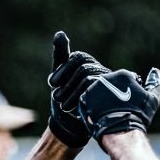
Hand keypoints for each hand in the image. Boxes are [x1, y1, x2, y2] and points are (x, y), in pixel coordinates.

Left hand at [47, 31, 109, 147]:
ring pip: (88, 80)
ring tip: (62, 105)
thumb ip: (60, 58)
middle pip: (84, 68)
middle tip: (55, 96)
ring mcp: (106, 86)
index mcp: (90, 66)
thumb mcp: (58, 79)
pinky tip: (72, 109)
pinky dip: (78, 100)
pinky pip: (94, 92)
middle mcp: (102, 73)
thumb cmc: (63, 100)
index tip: (52, 83)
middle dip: (66, 83)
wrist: (70, 126)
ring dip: (70, 93)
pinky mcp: (108, 100)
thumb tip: (60, 33)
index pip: (79, 58)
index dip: (63, 69)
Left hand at [78, 67, 159, 141]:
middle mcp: (106, 77)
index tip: (131, 103)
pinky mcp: (85, 99)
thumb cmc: (139, 115)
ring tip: (110, 112)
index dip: (130, 92)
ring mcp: (94, 88)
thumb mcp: (152, 98)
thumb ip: (154, 83)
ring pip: (101, 92)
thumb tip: (155, 71)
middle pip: (112, 84)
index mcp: (122, 74)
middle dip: (116, 94)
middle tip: (120, 109)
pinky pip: (89, 100)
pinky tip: (101, 114)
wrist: (121, 130)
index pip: (127, 80)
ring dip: (104, 99)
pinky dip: (94, 106)